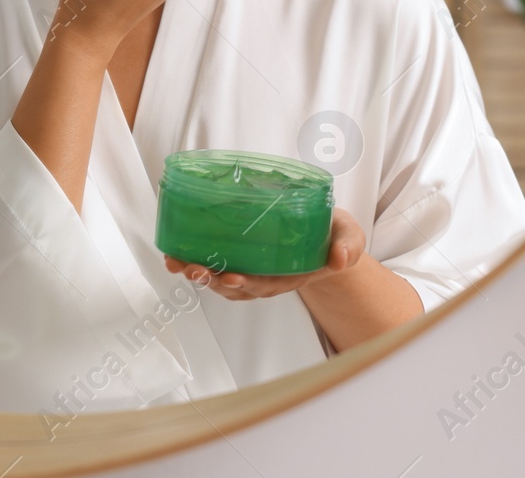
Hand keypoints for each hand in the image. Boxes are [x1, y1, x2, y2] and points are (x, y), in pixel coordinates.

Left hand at [163, 208, 366, 300]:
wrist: (328, 237)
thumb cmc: (335, 237)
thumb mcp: (349, 238)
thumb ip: (347, 247)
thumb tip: (340, 259)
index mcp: (290, 275)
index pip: (266, 285)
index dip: (248, 284)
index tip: (233, 277)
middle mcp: (268, 278)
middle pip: (235, 287)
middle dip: (213, 280)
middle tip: (192, 268)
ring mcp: (254, 271)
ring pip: (221, 280)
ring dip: (197, 274)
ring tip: (175, 262)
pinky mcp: (243, 258)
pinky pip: (217, 266)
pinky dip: (196, 261)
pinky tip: (177, 252)